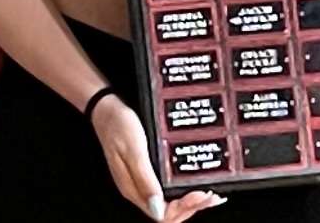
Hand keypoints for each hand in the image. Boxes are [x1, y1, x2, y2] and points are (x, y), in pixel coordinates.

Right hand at [91, 95, 226, 220]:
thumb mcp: (134, 149)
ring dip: (191, 202)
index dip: (184, 208)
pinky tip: (196, 184)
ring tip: (209, 194)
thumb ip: (145, 179)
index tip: (200, 193)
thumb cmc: (118, 125)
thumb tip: (158, 209)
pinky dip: (184, 190)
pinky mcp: (147, 173)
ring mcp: (143, 182)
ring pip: (170, 203)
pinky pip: (168, 190)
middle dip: (192, 207)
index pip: (162, 215)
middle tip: (212, 195)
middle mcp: (138, 190)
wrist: (107, 108)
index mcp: (133, 189)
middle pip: (168, 213)